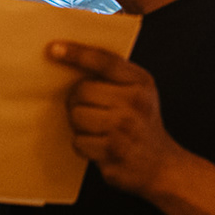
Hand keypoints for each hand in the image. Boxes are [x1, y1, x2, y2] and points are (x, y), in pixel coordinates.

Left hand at [48, 41, 185, 198]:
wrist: (161, 165)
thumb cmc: (141, 121)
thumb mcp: (138, 90)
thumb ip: (112, 75)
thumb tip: (65, 58)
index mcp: (141, 81)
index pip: (104, 61)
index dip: (76, 53)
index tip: (53, 49)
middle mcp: (135, 103)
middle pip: (82, 91)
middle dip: (76, 99)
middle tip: (86, 107)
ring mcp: (125, 130)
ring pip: (76, 116)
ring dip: (78, 123)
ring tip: (95, 127)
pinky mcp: (113, 153)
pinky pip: (78, 142)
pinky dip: (83, 144)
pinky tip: (99, 145)